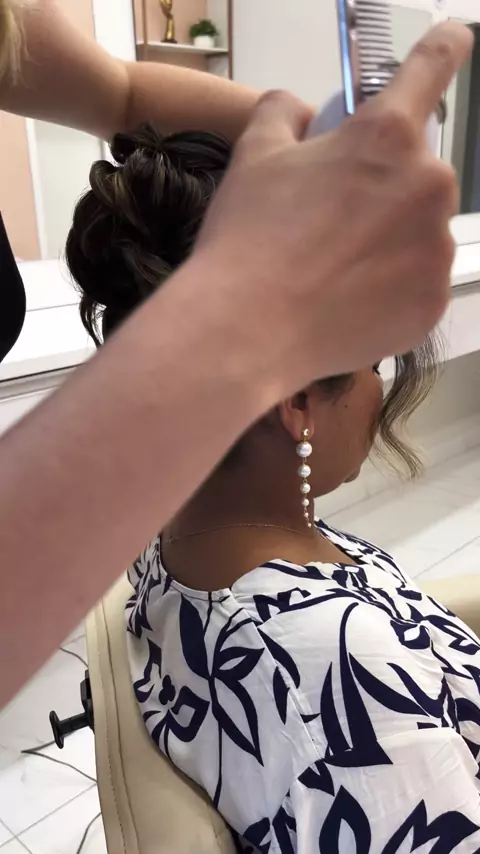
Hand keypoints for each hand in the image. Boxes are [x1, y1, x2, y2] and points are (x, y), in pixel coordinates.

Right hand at [194, 22, 472, 392]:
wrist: (247, 332)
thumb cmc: (250, 240)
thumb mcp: (254, 153)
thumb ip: (285, 111)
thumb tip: (302, 111)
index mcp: (387, 136)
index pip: (432, 66)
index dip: (442, 48)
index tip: (453, 42)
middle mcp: (428, 186)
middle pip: (418, 169)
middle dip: (384, 184)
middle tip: (334, 216)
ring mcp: (435, 249)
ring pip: (420, 228)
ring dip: (390, 237)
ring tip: (335, 266)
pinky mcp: (432, 302)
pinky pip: (419, 281)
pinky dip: (392, 286)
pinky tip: (349, 296)